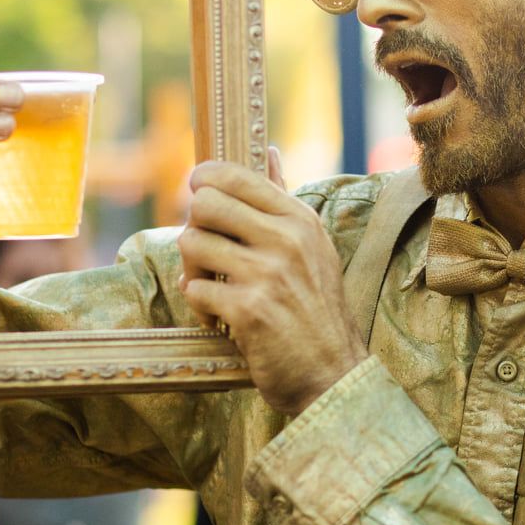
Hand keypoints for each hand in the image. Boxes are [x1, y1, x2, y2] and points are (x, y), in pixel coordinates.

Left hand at [177, 149, 365, 415]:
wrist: (333, 373)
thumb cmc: (317, 310)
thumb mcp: (312, 247)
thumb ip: (282, 200)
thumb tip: (269, 150)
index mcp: (299, 219)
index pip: (234, 175)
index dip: (203, 181)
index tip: (198, 196)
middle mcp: (286, 239)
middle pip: (204, 204)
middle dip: (195, 229)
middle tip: (205, 254)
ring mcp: (267, 274)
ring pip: (191, 245)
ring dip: (191, 271)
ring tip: (209, 289)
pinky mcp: (249, 311)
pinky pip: (195, 291)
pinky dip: (200, 308)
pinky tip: (218, 319)